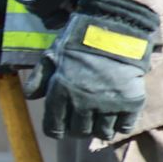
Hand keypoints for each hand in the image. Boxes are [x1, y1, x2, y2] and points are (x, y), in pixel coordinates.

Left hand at [37, 0, 157, 141]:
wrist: (113, 29)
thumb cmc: (77, 41)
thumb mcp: (51, 55)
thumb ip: (39, 79)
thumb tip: (31, 98)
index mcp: (60, 91)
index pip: (53, 127)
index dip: (55, 130)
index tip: (59, 128)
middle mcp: (83, 102)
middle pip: (78, 132)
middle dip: (77, 128)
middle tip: (81, 120)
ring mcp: (108, 103)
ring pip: (102, 132)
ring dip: (99, 128)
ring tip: (99, 118)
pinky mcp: (131, 102)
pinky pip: (124, 127)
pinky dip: (120, 125)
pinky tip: (117, 115)